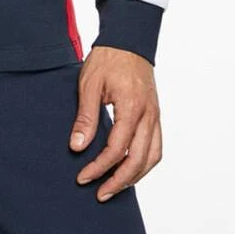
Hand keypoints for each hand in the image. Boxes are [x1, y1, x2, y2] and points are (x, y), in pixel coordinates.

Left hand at [68, 46, 161, 201]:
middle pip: (138, 160)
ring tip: (114, 187)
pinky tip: (131, 169)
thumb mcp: (89, 84)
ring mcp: (155, 116)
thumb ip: (86, 117)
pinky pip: (156, 147)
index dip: (99, 167)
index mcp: (131, 107)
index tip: (83, 176)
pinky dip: (145, 163)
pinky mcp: (156, 115)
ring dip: (134, 177)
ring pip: (152, 157)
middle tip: (99, 193)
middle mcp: (149, 115)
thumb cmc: (107, 59)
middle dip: (118, 181)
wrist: (129, 40)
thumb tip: (77, 147)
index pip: (116, 149)